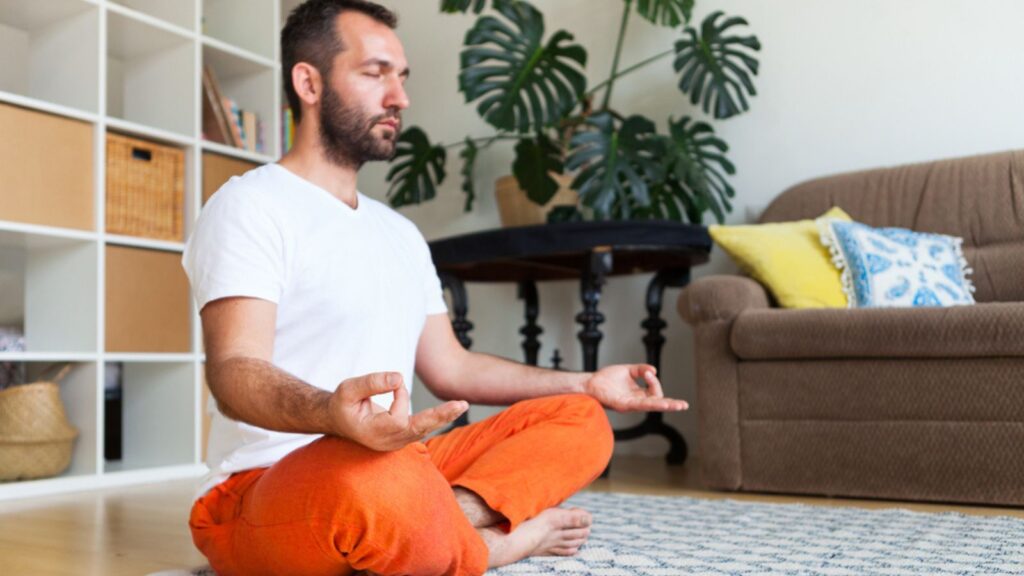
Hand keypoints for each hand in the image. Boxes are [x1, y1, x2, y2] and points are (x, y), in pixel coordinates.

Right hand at [327, 372, 467, 450]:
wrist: (338, 419)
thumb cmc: (343, 404)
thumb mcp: (349, 389)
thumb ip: (372, 383)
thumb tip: (399, 378)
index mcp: (373, 434)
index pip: (398, 418)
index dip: (400, 398)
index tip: (393, 383)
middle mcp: (387, 442)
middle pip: (419, 430)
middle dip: (440, 416)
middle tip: (461, 404)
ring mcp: (396, 442)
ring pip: (424, 428)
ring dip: (442, 415)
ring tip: (462, 404)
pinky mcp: (403, 436)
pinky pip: (423, 426)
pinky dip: (436, 416)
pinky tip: (453, 409)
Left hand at [583, 364, 688, 412]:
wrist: (590, 382)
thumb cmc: (606, 378)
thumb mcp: (628, 370)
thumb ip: (641, 370)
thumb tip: (654, 371)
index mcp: (638, 394)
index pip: (654, 391)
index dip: (655, 381)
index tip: (648, 373)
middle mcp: (636, 401)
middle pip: (657, 403)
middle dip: (672, 404)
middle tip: (684, 405)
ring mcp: (630, 404)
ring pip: (651, 406)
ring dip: (665, 405)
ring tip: (678, 405)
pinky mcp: (623, 405)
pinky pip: (640, 404)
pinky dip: (651, 403)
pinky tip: (662, 403)